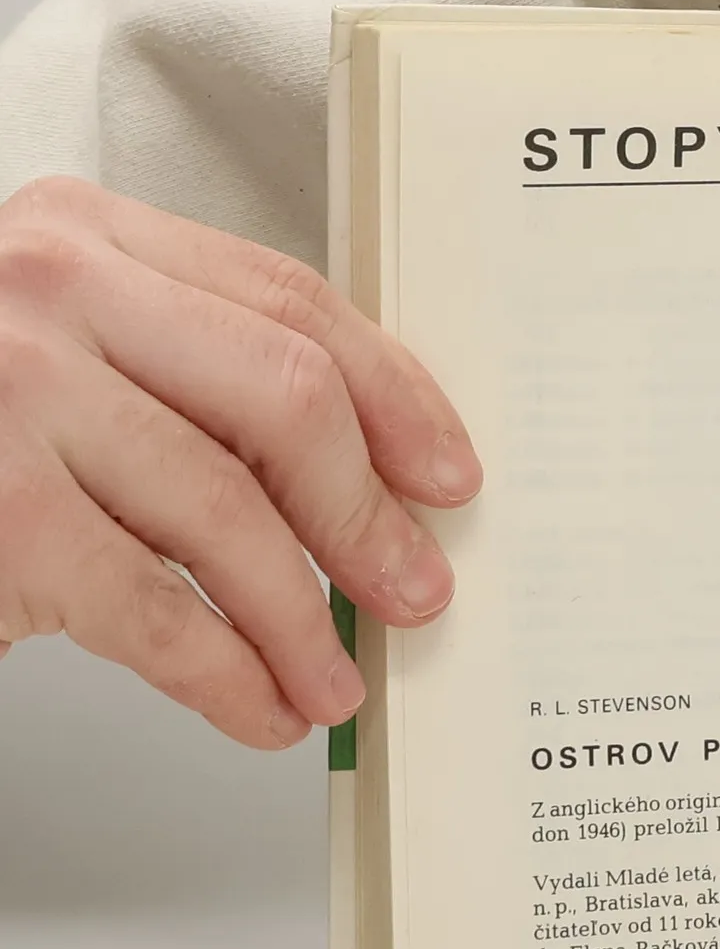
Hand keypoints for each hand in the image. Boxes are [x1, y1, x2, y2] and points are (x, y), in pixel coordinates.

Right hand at [0, 177, 480, 748]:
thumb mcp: (72, 357)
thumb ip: (195, 381)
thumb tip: (369, 486)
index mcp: (91, 239)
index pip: (290, 302)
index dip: (395, 398)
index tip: (448, 475)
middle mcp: (52, 292)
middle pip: (286, 402)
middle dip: (366, 517)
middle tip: (413, 590)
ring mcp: (15, 393)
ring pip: (228, 517)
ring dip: (302, 622)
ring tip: (332, 683)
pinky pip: (153, 610)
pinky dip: (225, 675)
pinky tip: (257, 708)